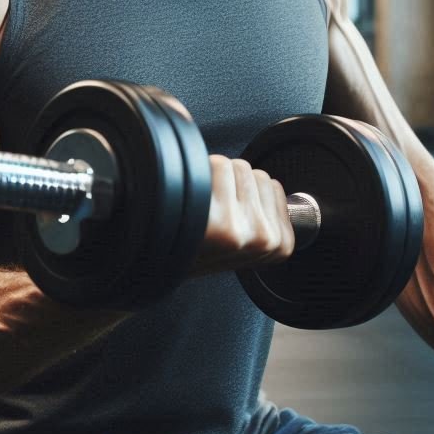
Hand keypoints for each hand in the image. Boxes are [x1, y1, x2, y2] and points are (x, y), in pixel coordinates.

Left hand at [192, 156, 293, 274]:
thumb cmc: (198, 249)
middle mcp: (263, 239)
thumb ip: (261, 214)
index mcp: (278, 245)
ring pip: (236, 167)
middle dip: (232, 183)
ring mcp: (241, 230)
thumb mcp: (243, 241)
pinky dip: (199, 175)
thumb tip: (265, 182)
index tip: (231, 212)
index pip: (273, 186)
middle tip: (213, 210)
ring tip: (202, 206)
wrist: (155, 266)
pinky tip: (191, 203)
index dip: (247, 191)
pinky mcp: (217, 221)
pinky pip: (218, 167)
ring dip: (215, 177)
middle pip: (255, 174)